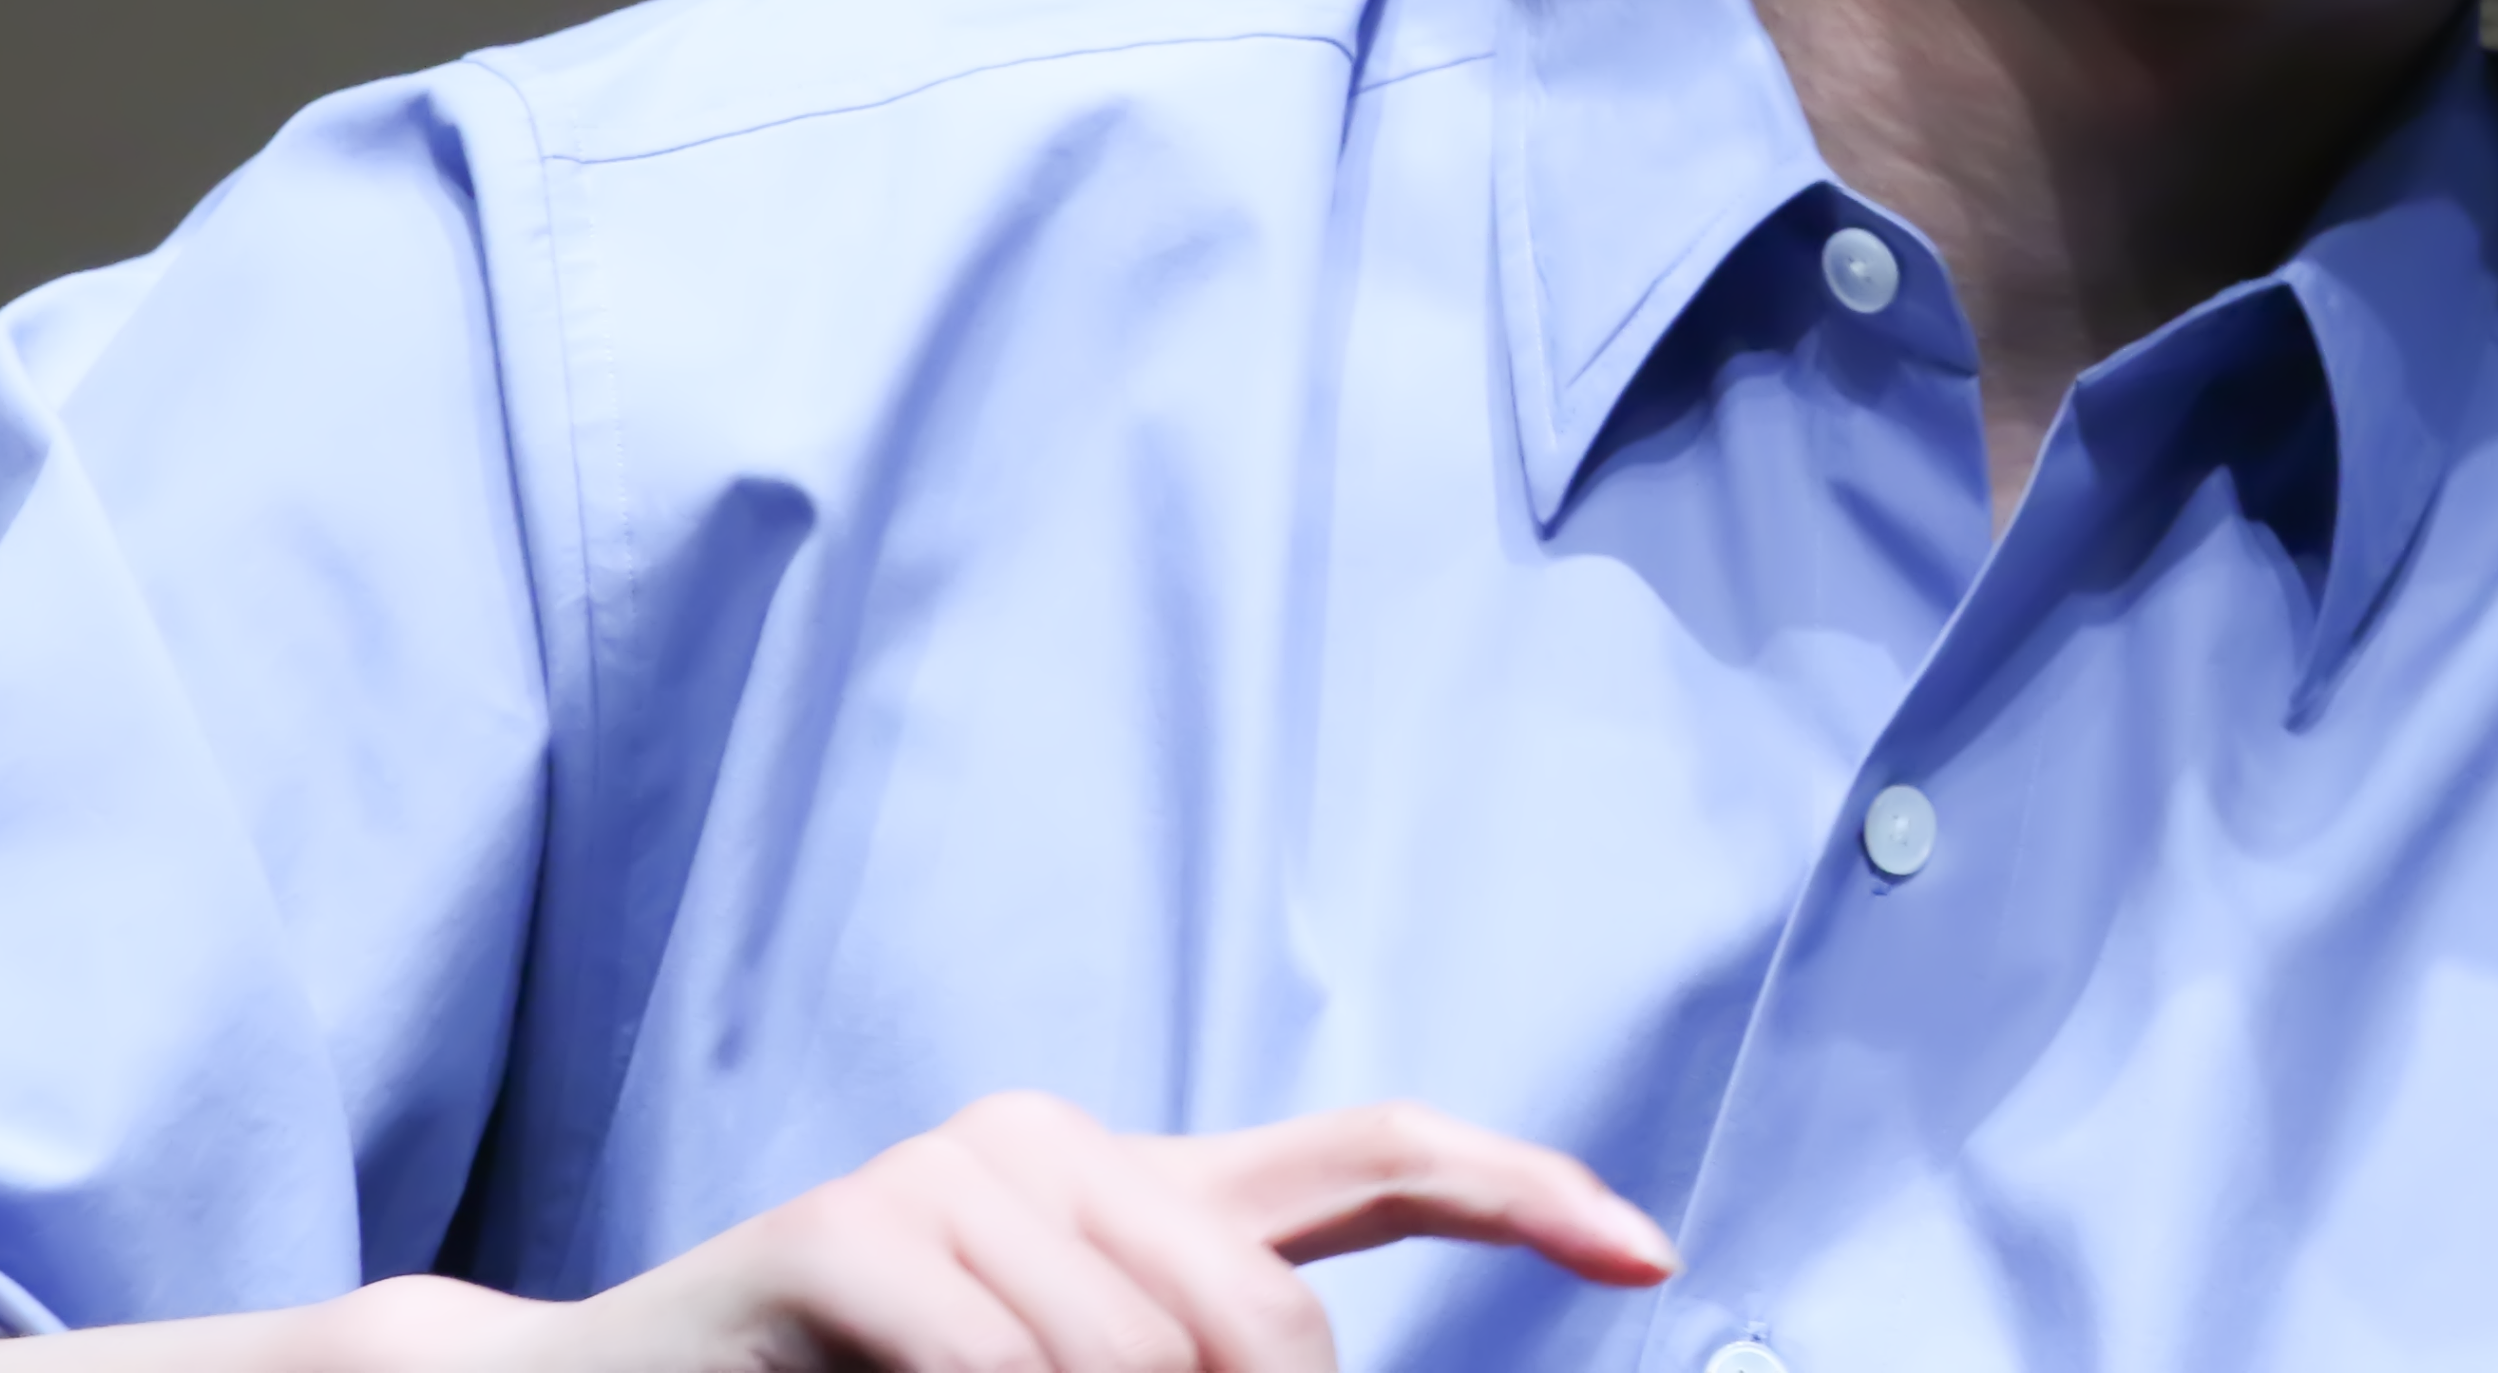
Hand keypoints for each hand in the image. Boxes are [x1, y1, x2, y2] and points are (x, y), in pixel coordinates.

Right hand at [0, 1092, 1676, 1372]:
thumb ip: (1195, 1371)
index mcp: (1140, 1189)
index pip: (1376, 1161)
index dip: (1526, 1190)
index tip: (1652, 1249)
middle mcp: (1064, 1147)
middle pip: (1269, 1307)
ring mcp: (954, 1175)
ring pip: (1143, 1355)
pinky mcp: (846, 1235)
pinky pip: (1001, 1357)